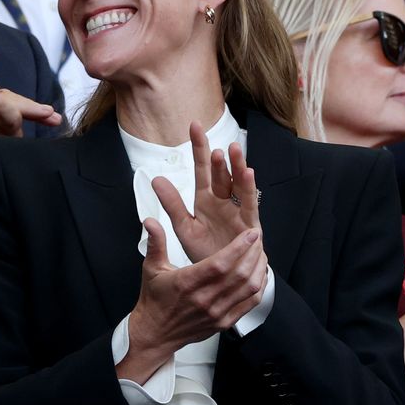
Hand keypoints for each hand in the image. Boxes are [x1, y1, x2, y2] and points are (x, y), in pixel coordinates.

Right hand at [120, 223, 267, 380]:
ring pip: (248, 288)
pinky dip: (259, 288)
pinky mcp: (224, 322)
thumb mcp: (151, 268)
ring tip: (260, 254)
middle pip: (239, 274)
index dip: (239, 247)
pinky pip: (249, 304)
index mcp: (187, 282)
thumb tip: (150, 222)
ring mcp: (216, 312)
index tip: (250, 234)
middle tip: (257, 240)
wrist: (156, 333)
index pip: (220, 263)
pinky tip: (260, 276)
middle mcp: (204, 299)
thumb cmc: (155, 301)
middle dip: (253, 253)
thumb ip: (155, 242)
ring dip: (259, 269)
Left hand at [148, 122, 259, 263]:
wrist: (221, 279)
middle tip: (216, 142)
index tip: (194, 125)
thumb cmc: (204, 252)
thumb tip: (155, 179)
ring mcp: (238, 211)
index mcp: (205, 199)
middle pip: (222, 174)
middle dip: (220, 158)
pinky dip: (249, 188)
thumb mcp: (184, 227)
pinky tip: (248, 173)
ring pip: (238, 184)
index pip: (202, 169)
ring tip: (233, 149)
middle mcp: (223, 201)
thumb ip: (172, 203)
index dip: (199, 148)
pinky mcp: (250, 225)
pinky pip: (250, 204)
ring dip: (236, 167)